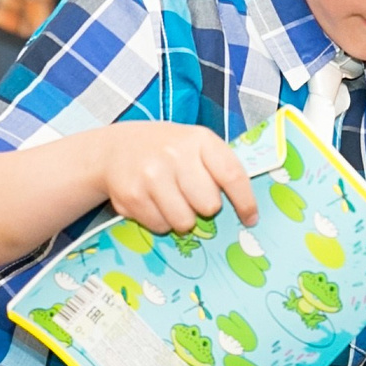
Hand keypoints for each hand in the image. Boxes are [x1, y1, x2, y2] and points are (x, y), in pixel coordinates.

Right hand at [100, 122, 258, 234]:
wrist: (115, 147)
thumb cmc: (166, 149)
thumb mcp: (195, 144)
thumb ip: (218, 167)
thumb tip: (246, 209)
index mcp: (199, 139)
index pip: (232, 175)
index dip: (245, 202)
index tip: (250, 218)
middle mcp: (175, 154)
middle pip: (209, 205)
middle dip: (204, 207)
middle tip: (192, 196)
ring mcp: (151, 176)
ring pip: (184, 222)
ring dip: (182, 218)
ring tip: (171, 199)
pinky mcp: (132, 196)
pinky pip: (160, 226)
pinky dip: (160, 220)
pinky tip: (152, 201)